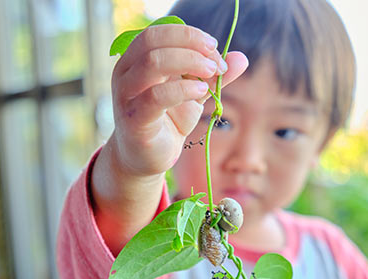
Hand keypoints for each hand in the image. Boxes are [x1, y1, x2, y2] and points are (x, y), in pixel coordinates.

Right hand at [109, 24, 248, 176]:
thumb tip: (242, 58)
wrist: (148, 158)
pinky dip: (183, 89)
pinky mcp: (134, 119)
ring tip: (211, 74)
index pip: (160, 32)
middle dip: (191, 45)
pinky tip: (201, 91)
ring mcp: (126, 95)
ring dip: (189, 62)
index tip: (214, 48)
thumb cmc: (168, 121)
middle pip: (154, 40)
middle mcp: (125, 72)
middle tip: (216, 62)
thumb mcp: (194, 93)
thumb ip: (213, 76)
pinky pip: (157, 96)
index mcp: (136, 59)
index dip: (189, 35)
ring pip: (153, 63)